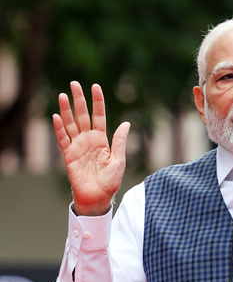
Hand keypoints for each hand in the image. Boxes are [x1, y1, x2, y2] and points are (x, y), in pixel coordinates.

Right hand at [53, 81, 129, 214]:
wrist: (98, 198)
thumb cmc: (110, 181)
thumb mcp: (119, 160)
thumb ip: (120, 141)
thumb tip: (126, 123)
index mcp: (102, 140)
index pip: (99, 116)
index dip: (97, 101)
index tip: (95, 86)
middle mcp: (89, 140)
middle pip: (82, 115)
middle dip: (79, 100)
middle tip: (74, 84)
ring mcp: (78, 146)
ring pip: (71, 124)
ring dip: (66, 110)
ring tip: (63, 95)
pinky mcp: (69, 155)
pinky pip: (63, 139)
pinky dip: (59, 128)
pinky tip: (57, 116)